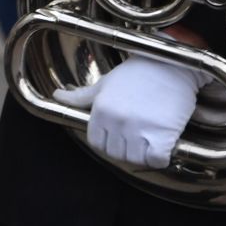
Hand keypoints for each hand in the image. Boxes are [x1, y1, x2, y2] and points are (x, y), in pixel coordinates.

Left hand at [55, 55, 207, 168]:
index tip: (119, 139)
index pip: (96, 143)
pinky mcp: (162, 134)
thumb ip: (81, 96)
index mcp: (101, 110)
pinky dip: (159, 158)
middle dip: (126, 151)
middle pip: (116, 154)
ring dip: (142, 156)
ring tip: (149, 143)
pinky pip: (156, 159)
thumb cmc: (136, 74)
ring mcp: (139, 128)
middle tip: (137, 141)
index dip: (108, 144)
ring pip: (135, 159)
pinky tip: (162, 146)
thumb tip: (57, 95)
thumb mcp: (105, 84)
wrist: (168, 65)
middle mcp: (117, 121)